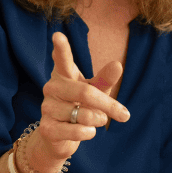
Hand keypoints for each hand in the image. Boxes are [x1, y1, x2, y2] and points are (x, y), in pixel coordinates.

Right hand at [30, 32, 129, 168]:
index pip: (62, 59)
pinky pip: (75, 131)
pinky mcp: (46, 129)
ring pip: (82, 114)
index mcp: (64, 75)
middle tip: (125, 115)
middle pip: (85, 93)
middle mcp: (51, 88)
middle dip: (109, 105)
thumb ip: (105, 79)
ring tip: (97, 121)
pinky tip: (87, 131)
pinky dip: (88, 133)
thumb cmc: (80, 107)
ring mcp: (47, 107)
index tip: (58, 35)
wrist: (60, 137)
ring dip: (98, 120)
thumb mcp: (95, 91)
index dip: (61, 48)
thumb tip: (117, 64)